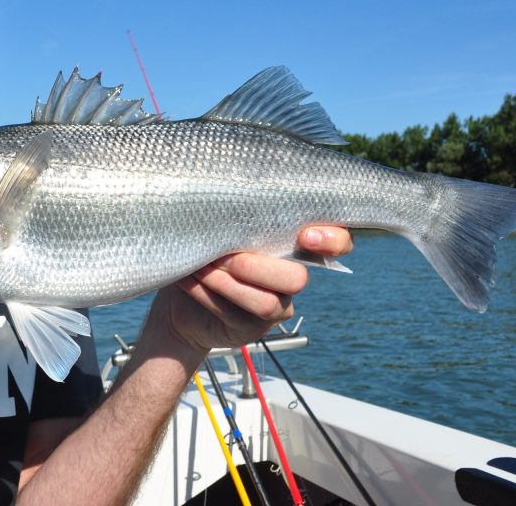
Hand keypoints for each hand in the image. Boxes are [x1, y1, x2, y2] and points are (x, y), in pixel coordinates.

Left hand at [153, 226, 352, 353]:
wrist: (179, 293)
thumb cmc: (205, 246)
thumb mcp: (222, 222)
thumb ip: (239, 210)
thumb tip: (234, 187)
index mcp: (293, 244)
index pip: (336, 243)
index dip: (332, 241)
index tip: (306, 235)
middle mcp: (290, 276)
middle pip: (298, 279)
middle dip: (259, 268)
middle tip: (226, 258)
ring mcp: (276, 305)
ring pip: (268, 304)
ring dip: (228, 284)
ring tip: (202, 269)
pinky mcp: (253, 328)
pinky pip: (239, 316)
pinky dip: (209, 295)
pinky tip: (190, 280)